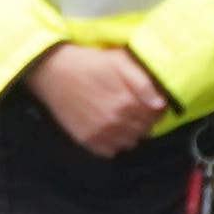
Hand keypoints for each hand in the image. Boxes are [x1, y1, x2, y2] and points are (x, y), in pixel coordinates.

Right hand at [24, 42, 169, 156]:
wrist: (53, 72)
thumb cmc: (89, 63)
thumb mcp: (119, 61)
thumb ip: (143, 82)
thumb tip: (161, 104)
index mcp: (128, 102)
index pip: (157, 115)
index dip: (156, 107)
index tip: (149, 100)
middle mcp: (116, 122)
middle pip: (145, 130)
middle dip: (144, 119)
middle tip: (132, 106)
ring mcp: (101, 134)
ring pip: (130, 143)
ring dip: (130, 132)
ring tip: (120, 116)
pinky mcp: (88, 141)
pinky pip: (111, 151)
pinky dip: (113, 142)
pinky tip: (107, 126)